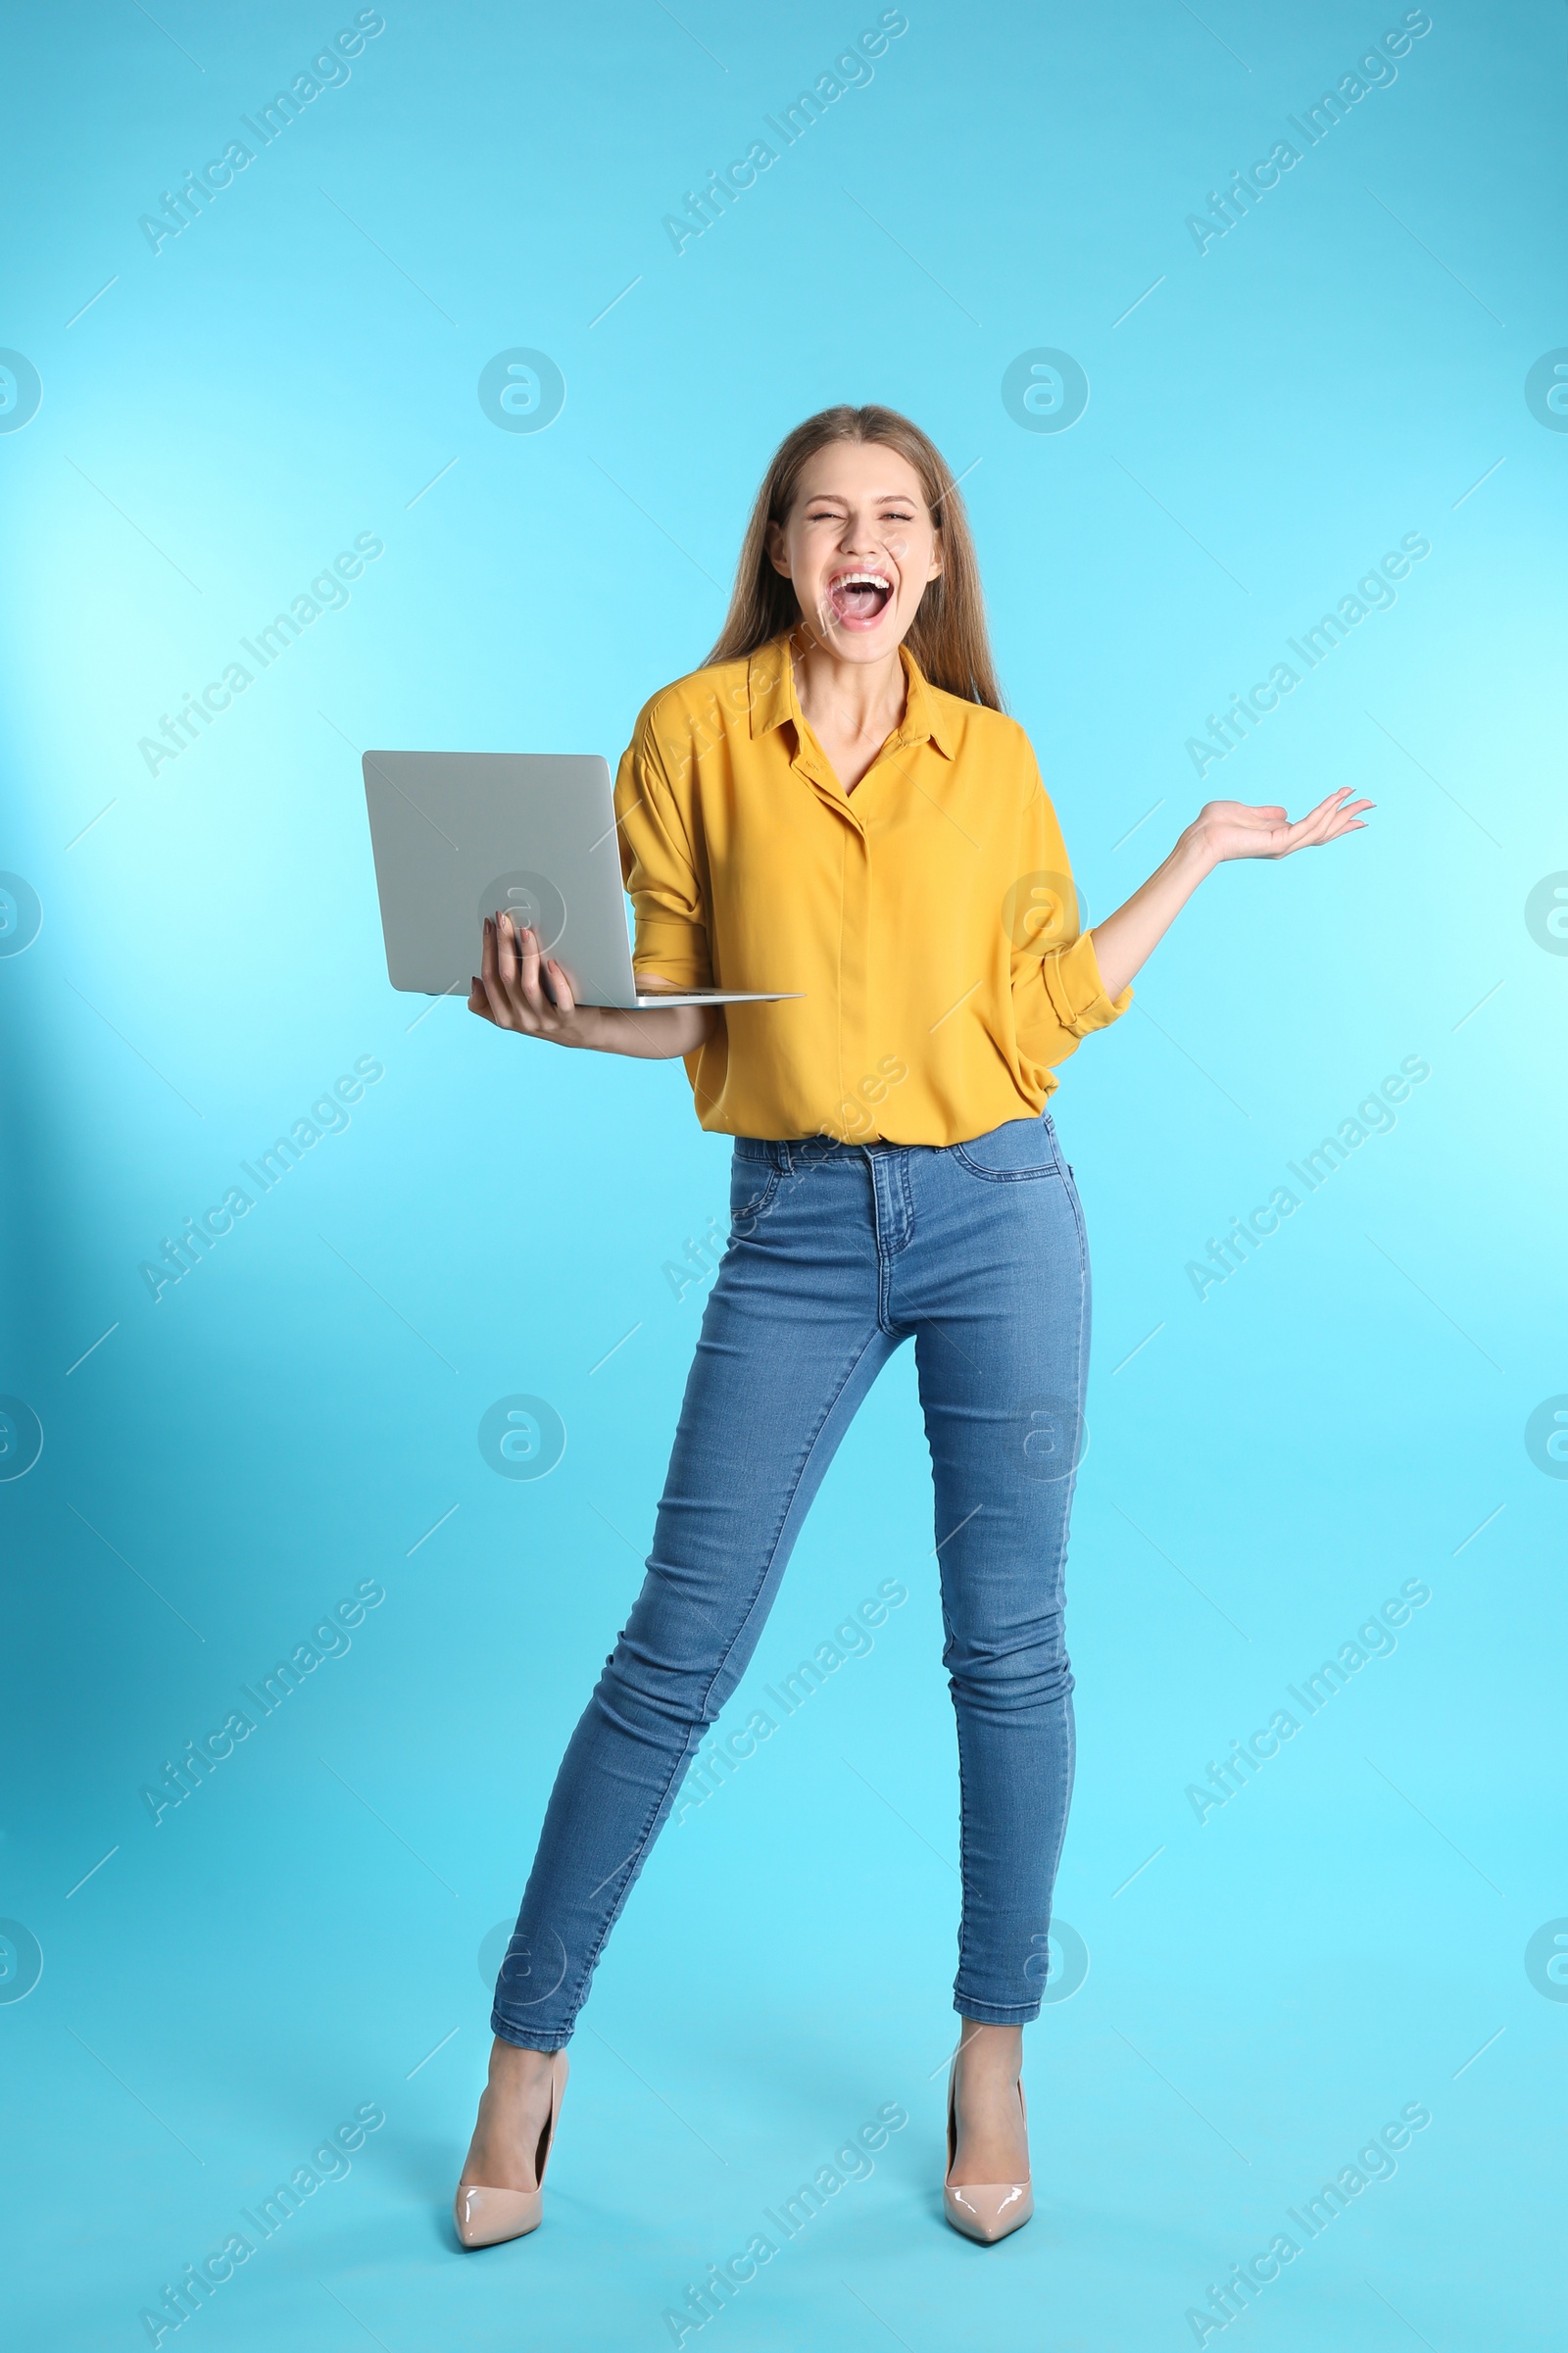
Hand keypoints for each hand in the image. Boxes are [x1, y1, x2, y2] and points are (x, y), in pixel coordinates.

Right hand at [467, 913, 717, 1060]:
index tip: (488, 924)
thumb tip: (474, 981)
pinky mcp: (569, 1022)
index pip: (488, 978)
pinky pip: (560, 1001)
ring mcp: (546, 1023)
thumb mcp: (523, 1009)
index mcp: (506, 1017)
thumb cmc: (556, 1010)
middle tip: (504, 918)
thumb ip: (498, 999)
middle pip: (505, 978)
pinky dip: (556, 981)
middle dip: (501, 944)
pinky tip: (553, 962)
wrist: (594, 1031)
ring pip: (528, 987)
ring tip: (526, 931)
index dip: (487, 949)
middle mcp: (522, 1021)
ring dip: (526, 955)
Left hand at [1190, 786, 1372, 867]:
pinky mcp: (1279, 842)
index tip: (1356, 812)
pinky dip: (1323, 811)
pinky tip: (1335, 799)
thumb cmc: (1216, 824)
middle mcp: (1284, 845)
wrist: (1201, 836)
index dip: (1335, 819)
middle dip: (1348, 817)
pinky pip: (1308, 825)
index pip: (1314, 830)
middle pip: (1325, 831)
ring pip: (1322, 828)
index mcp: (1278, 838)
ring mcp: (1283, 845)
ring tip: (1361, 797)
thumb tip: (1283, 812)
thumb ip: (1267, 815)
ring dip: (1342, 811)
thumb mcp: (1247, 813)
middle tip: (1371, 803)